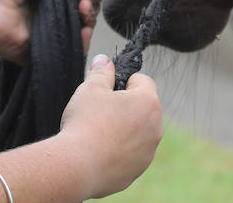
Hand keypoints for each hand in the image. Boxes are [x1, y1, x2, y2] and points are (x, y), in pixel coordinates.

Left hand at [0, 0, 95, 64]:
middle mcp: (50, 10)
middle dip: (88, 3)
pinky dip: (83, 40)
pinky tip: (84, 30)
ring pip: (80, 27)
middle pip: (81, 9)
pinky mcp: (49, 48)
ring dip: (87, 18)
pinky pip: (73, 47)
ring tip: (82, 10)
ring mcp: (50, 30)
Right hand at [58, 54, 162, 197]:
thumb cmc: (86, 123)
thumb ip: (101, 72)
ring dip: (123, 130)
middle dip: (125, 106)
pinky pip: (129, 156)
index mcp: (148, 103)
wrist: (76, 167)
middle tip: (99, 111)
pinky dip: (117, 152)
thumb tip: (104, 60)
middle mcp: (155, 129)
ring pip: (137, 134)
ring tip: (97, 134)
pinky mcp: (136, 172)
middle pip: (142, 108)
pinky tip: (97, 153)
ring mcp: (147, 153)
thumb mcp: (90, 88)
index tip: (106, 90)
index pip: (143, 81)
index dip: (123, 81)